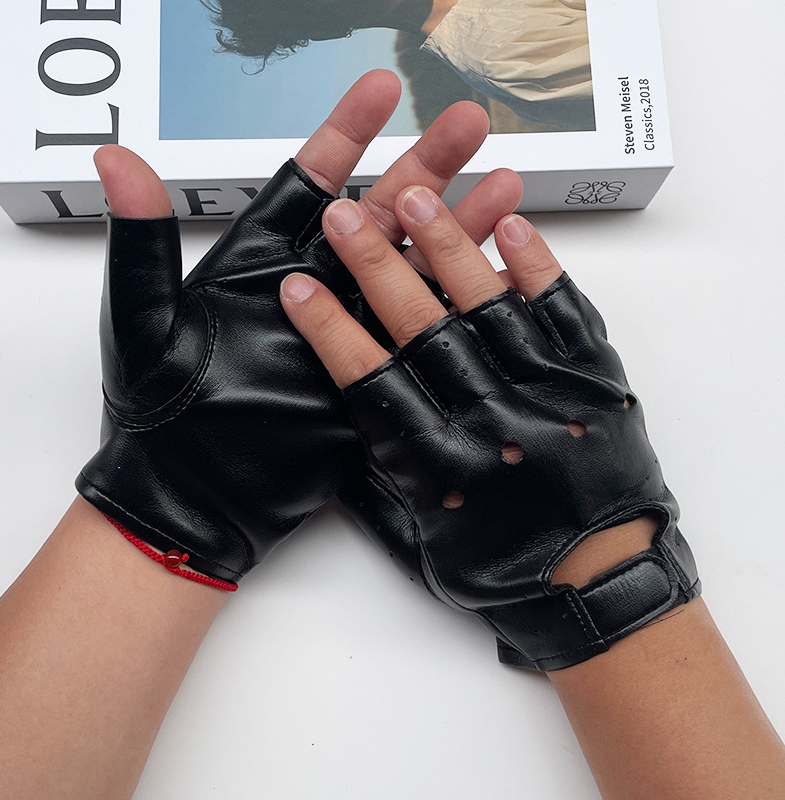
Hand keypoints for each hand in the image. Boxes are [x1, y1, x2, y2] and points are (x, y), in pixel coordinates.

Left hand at [77, 71, 522, 587]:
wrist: (198, 497)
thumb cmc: (162, 413)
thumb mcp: (146, 322)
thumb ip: (143, 241)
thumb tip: (114, 159)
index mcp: (261, 262)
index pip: (311, 180)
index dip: (347, 132)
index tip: (383, 87)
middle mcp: (314, 288)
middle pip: (379, 213)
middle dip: (426, 165)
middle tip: (469, 120)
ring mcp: (349, 330)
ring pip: (412, 266)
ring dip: (457, 225)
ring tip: (505, 184)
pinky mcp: (374, 374)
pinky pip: (421, 330)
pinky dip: (458, 299)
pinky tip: (497, 268)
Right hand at [280, 186, 699, 669]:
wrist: (601, 590)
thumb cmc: (507, 575)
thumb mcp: (424, 541)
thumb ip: (385, 477)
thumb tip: (355, 418)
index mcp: (440, 465)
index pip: (370, 379)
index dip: (330, 328)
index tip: (299, 287)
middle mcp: (491, 422)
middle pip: (420, 328)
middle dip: (376, 266)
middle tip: (345, 215)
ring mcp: (547, 395)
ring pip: (486, 306)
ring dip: (447, 248)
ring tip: (415, 194)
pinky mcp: (595, 381)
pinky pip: (563, 312)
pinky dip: (536, 267)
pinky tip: (510, 224)